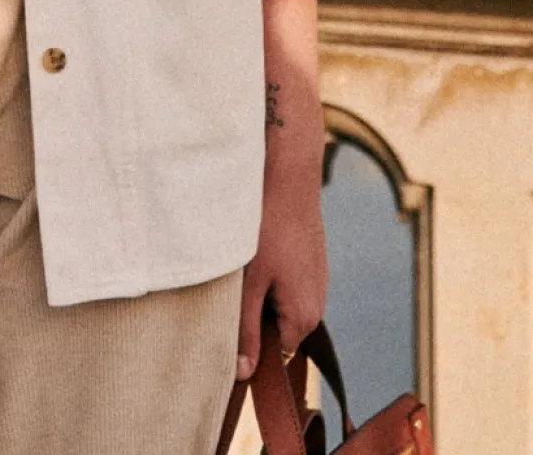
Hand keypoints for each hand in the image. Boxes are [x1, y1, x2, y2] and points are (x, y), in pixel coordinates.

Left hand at [238, 0, 327, 379]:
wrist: (286, 160)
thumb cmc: (265, 220)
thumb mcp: (248, 280)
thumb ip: (243, 329)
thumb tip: (241, 373)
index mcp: (305, 314)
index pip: (273, 354)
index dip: (244, 344)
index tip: (217, 325)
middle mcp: (315, 296)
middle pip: (271, 324)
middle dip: (246, 311)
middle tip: (220, 285)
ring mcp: (311, 269)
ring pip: (270, 292)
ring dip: (249, 282)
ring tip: (230, 257)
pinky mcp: (302, 246)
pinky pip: (275, 268)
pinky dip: (257, 260)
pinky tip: (243, 238)